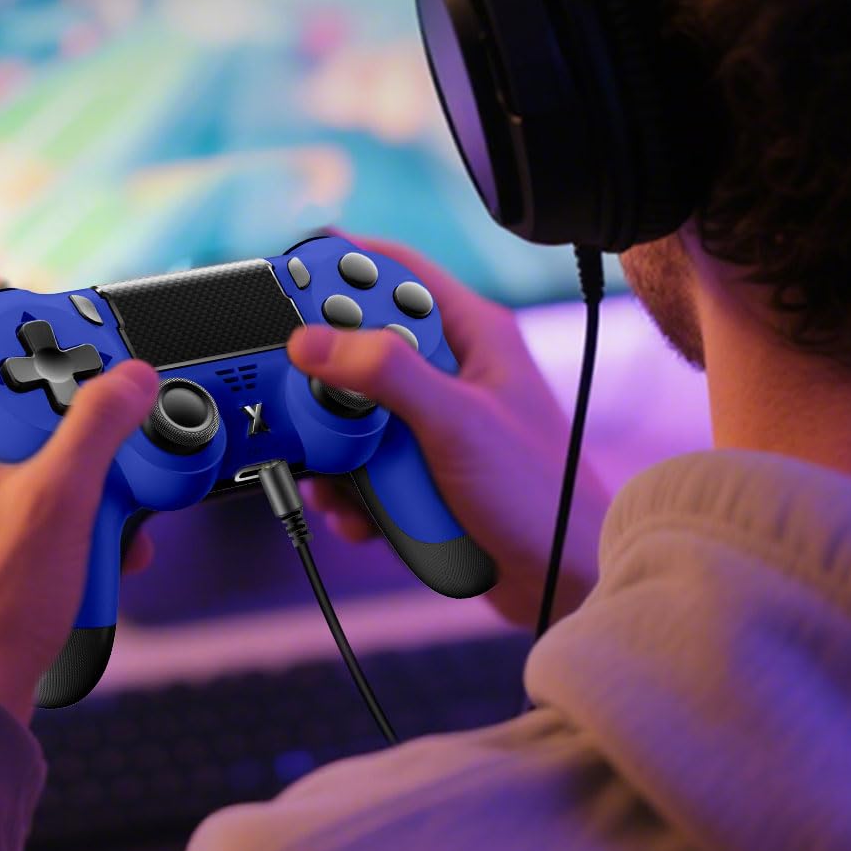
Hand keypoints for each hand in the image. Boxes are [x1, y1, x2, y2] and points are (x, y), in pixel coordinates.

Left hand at [0, 279, 157, 720]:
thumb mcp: (58, 504)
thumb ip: (98, 429)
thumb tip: (129, 377)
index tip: (20, 291)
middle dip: (54, 406)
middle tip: (98, 409)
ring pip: (1, 460)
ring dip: (63, 471)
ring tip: (107, 503)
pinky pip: (0, 509)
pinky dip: (48, 515)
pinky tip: (93, 551)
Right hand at [288, 237, 606, 629]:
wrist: (562, 581)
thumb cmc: (539, 494)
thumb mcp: (454, 423)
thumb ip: (386, 374)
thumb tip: (313, 340)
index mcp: (472, 334)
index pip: (396, 272)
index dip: (341, 270)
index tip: (288, 285)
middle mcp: (452, 370)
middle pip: (362, 347)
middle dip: (326, 382)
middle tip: (302, 401)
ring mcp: (435, 423)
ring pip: (356, 413)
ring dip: (334, 448)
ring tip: (330, 477)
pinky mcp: (422, 471)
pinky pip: (365, 465)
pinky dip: (350, 490)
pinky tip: (355, 514)